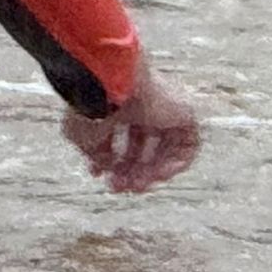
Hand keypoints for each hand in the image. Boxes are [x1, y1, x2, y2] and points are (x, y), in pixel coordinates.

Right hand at [65, 67, 201, 193]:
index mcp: (120, 102)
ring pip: (165, 149)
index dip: (109, 159)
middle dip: (129, 170)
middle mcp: (144, 104)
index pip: (119, 135)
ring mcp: (167, 108)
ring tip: (136, 186)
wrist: (110, 84)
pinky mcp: (186, 112)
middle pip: (142, 146)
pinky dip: (175, 165)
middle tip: (119, 187)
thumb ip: (95, 154)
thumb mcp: (83, 135)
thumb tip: (106, 168)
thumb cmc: (91, 104)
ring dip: (150, 173)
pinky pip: (188, 147)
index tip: (97, 174)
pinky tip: (157, 176)